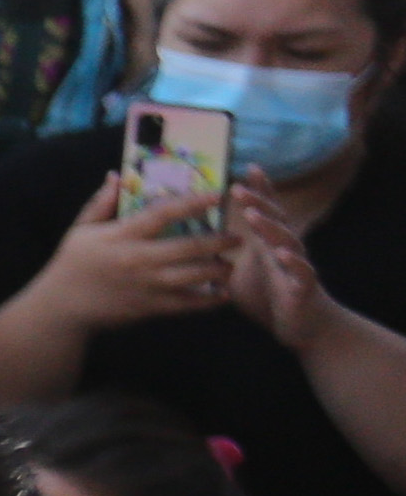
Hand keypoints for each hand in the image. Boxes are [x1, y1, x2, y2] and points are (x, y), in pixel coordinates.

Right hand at [37, 170, 234, 331]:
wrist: (62, 307)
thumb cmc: (72, 264)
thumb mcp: (81, 229)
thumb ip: (101, 202)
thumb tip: (117, 175)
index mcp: (122, 236)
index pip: (163, 213)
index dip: (192, 203)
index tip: (216, 195)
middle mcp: (139, 259)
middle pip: (190, 247)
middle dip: (220, 241)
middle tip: (238, 237)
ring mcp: (148, 285)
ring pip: (195, 276)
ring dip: (219, 270)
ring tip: (230, 265)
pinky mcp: (151, 307)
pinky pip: (188, 304)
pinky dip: (210, 301)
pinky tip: (222, 294)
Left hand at [226, 179, 332, 349]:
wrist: (302, 327)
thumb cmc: (269, 296)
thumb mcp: (239, 273)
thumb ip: (221, 256)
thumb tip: (191, 243)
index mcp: (267, 244)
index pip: (265, 211)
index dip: (260, 190)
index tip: (247, 168)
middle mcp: (284, 250)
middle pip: (274, 219)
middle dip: (258, 202)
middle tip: (238, 188)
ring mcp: (296, 267)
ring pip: (287, 241)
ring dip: (270, 227)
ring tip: (253, 215)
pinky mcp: (305, 287)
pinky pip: (301, 272)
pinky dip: (293, 261)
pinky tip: (282, 252)